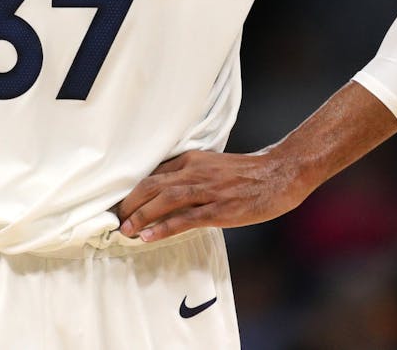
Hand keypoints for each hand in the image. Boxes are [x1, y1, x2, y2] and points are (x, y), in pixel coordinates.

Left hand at [115, 149, 308, 242]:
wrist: (280, 173)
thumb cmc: (247, 173)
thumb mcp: (214, 165)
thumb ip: (190, 174)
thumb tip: (165, 191)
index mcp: (193, 159)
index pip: (153, 173)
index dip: (133, 190)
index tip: (119, 205)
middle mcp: (196, 171)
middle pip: (151, 185)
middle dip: (129, 203)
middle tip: (116, 220)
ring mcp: (208, 190)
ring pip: (164, 200)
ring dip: (140, 216)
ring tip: (125, 230)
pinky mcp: (220, 209)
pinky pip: (186, 219)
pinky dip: (164, 227)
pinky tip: (149, 237)